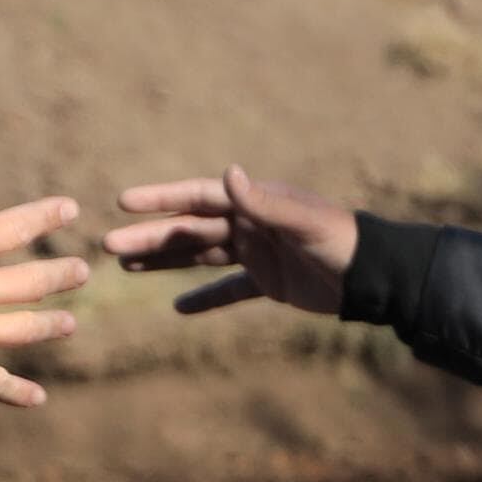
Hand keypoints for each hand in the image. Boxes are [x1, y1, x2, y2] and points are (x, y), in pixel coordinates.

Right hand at [0, 146, 88, 408]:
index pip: (6, 229)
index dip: (40, 217)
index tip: (71, 208)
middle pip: (26, 281)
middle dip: (57, 275)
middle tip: (84, 271)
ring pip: (21, 329)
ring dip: (47, 326)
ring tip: (71, 325)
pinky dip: (17, 391)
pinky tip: (38, 398)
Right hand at [106, 165, 361, 316]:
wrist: (373, 276)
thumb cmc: (341, 240)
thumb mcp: (303, 222)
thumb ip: (264, 202)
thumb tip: (229, 173)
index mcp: (254, 203)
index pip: (198, 197)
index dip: (161, 199)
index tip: (123, 202)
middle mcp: (250, 224)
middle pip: (190, 230)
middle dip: (150, 238)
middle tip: (109, 247)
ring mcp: (257, 253)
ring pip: (200, 257)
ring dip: (165, 261)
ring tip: (125, 268)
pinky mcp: (269, 283)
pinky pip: (229, 290)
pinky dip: (205, 299)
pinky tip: (178, 308)